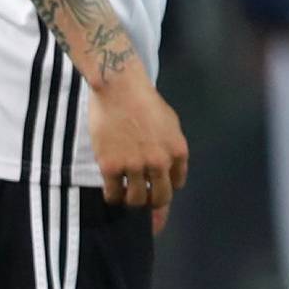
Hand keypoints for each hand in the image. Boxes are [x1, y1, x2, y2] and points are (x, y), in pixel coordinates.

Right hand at [87, 69, 188, 229]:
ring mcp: (135, 166)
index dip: (165, 187)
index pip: (176, 184)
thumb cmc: (144, 100)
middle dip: (151, 201)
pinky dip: (113, 196)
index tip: (156, 186)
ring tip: (124, 191)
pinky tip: (111, 189)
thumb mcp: (170, 124)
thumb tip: (167, 171)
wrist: (118, 87)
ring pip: (136, 200)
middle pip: (160, 198)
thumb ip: (171, 149)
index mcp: (178, 152)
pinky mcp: (111, 167)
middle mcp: (160, 163)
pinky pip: (113, 194)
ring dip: (131, 199)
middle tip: (142, 195)